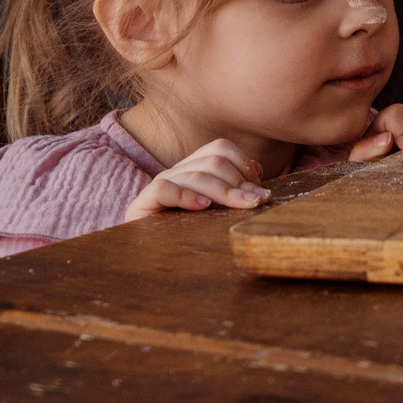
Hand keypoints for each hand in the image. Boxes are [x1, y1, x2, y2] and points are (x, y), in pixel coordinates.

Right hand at [125, 139, 270, 220]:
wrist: (149, 254)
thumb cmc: (189, 232)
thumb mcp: (217, 209)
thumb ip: (234, 190)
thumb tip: (257, 173)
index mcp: (194, 168)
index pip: (219, 149)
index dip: (243, 163)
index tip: (259, 187)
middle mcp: (177, 172)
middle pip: (212, 161)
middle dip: (239, 181)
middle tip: (256, 201)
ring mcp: (160, 185)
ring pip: (195, 176)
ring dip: (224, 191)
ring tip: (241, 205)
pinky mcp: (144, 202)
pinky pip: (164, 189)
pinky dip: (186, 195)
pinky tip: (203, 207)